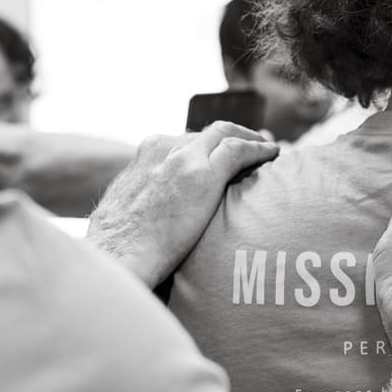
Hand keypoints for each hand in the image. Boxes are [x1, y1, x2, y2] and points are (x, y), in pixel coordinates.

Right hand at [87, 123, 278, 284]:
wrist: (117, 257)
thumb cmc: (118, 248)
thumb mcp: (125, 213)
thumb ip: (143, 202)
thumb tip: (151, 216)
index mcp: (143, 157)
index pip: (184, 142)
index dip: (209, 146)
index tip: (225, 152)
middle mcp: (162, 149)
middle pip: (206, 134)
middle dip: (233, 136)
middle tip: (255, 142)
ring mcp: (183, 159)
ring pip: (225, 135)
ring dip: (250, 139)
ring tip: (269, 148)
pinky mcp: (203, 173)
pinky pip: (240, 151)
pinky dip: (259, 149)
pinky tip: (274, 153)